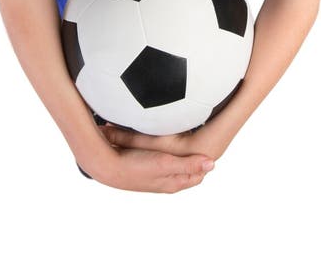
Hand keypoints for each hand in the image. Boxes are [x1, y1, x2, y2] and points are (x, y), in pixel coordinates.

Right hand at [87, 141, 214, 193]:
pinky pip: (163, 158)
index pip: (198, 174)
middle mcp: (166, 181)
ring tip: (190, 138)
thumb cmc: (136, 166)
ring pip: (176, 164)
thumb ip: (188, 164)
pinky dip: (169, 151)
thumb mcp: (165, 163)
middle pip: (188, 170)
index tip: (213, 145)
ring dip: (182, 154)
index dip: (204, 161)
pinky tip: (167, 140)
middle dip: (196, 158)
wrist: (107, 166)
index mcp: (174, 183)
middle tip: (204, 139)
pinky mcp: (146, 166)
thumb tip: (212, 163)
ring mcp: (156, 174)